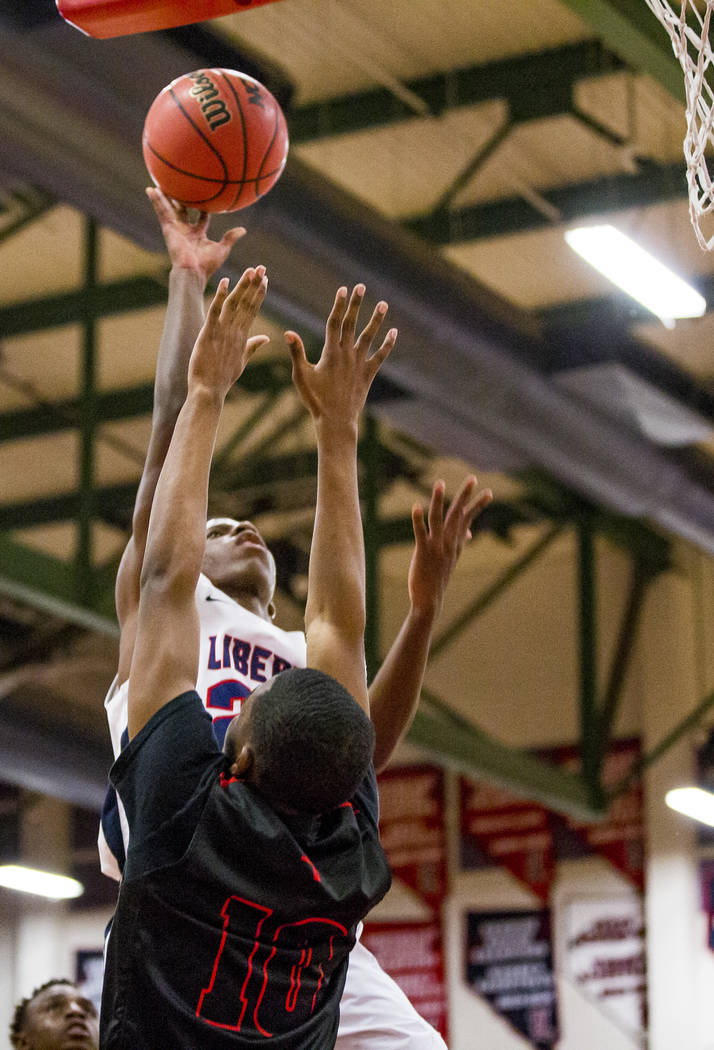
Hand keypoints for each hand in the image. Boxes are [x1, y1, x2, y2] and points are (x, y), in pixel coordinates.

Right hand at [147, 186, 245, 282]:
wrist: (192, 271)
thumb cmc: (207, 264)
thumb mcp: (222, 249)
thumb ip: (230, 238)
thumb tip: (243, 230)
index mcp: (198, 235)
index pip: (201, 218)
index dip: (204, 208)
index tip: (207, 197)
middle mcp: (186, 230)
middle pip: (183, 211)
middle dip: (182, 200)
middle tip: (181, 186)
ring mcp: (176, 228)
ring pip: (170, 208)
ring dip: (165, 196)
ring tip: (160, 182)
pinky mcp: (168, 228)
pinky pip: (161, 211)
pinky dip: (156, 200)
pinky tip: (150, 189)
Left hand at [188, 269, 268, 399]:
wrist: (209, 392)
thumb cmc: (223, 379)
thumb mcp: (241, 361)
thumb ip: (253, 346)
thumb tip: (266, 338)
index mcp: (242, 337)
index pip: (253, 310)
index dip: (259, 294)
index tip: (265, 280)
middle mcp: (235, 332)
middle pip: (247, 303)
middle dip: (255, 285)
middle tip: (262, 268)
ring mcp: (223, 333)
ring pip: (235, 304)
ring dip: (243, 286)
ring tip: (250, 271)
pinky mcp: (209, 334)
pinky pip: (215, 312)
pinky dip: (220, 296)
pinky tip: (224, 282)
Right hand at [285, 284, 396, 431]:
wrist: (335, 421)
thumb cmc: (315, 400)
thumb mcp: (301, 376)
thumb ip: (297, 352)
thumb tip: (288, 332)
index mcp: (330, 353)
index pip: (334, 323)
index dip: (338, 305)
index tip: (342, 289)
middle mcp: (347, 354)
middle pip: (352, 324)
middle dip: (356, 304)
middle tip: (361, 286)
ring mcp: (359, 364)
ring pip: (369, 337)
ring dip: (376, 320)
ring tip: (383, 303)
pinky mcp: (368, 374)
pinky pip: (380, 356)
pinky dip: (388, 344)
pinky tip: (394, 332)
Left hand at [408, 476, 492, 618]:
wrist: (430, 600)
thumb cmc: (439, 577)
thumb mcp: (452, 557)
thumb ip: (460, 541)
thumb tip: (468, 533)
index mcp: (456, 542)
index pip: (468, 518)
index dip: (478, 504)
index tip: (489, 491)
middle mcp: (449, 542)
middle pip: (458, 514)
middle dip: (465, 495)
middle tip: (473, 478)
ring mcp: (437, 546)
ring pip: (438, 518)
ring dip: (438, 499)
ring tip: (439, 482)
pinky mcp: (423, 552)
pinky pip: (421, 533)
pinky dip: (418, 519)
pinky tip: (416, 506)